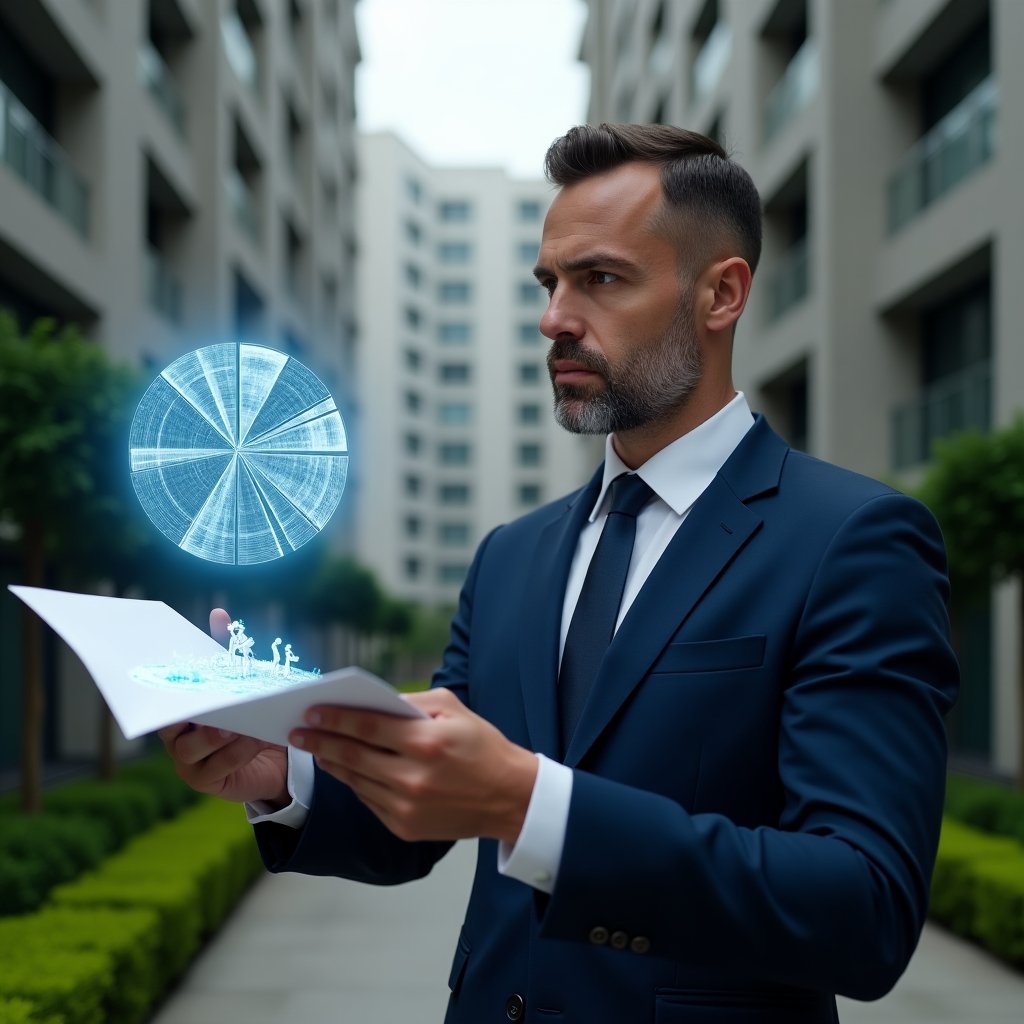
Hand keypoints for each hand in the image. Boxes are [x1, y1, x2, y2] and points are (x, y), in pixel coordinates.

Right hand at [158, 607, 288, 805]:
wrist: (270, 759)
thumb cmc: (246, 717)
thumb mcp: (239, 682)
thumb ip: (227, 650)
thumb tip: (218, 613)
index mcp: (178, 712)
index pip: (163, 700)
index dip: (166, 689)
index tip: (177, 678)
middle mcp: (176, 737)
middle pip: (171, 726)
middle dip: (193, 714)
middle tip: (215, 707)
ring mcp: (189, 762)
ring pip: (194, 748)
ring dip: (220, 735)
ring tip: (243, 725)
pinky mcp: (207, 781)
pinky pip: (218, 767)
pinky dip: (238, 752)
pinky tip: (256, 740)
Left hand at [289, 688, 537, 843]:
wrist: (509, 797)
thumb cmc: (482, 746)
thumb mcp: (454, 709)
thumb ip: (413, 702)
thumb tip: (373, 702)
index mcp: (425, 742)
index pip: (367, 727)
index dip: (335, 718)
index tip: (311, 711)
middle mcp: (412, 777)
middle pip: (352, 755)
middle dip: (320, 741)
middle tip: (297, 731)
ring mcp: (406, 806)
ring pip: (356, 780)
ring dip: (332, 763)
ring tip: (315, 749)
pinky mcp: (405, 826)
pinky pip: (369, 800)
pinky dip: (354, 782)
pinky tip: (345, 768)